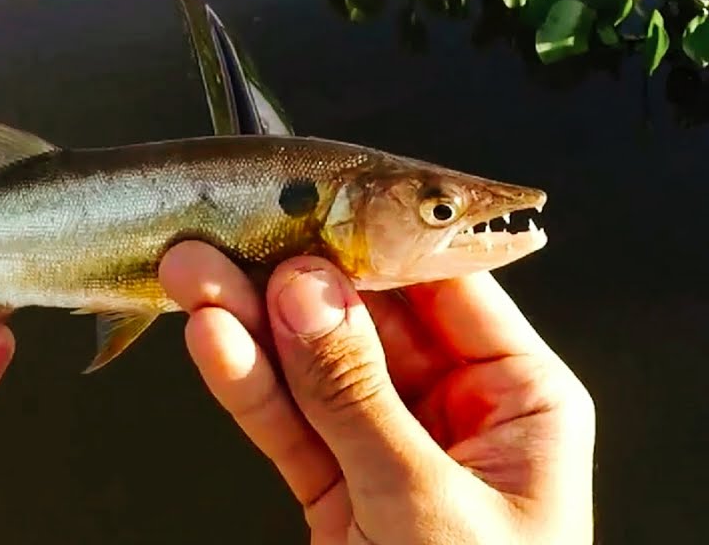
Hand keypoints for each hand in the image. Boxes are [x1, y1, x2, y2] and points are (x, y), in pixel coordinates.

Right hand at [158, 243, 594, 543]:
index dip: (371, 241)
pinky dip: (244, 384)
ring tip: (190, 275)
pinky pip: (285, 423)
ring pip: (307, 368)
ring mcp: (384, 448)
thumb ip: (357, 394)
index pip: (440, 288)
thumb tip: (307, 291)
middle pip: (359, 322)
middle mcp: (453, 412)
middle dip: (286, 281)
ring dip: (246, 323)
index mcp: (518, 399)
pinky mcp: (334, 490)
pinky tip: (210, 339)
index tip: (307, 205)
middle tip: (222, 239)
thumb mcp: (427, 502)